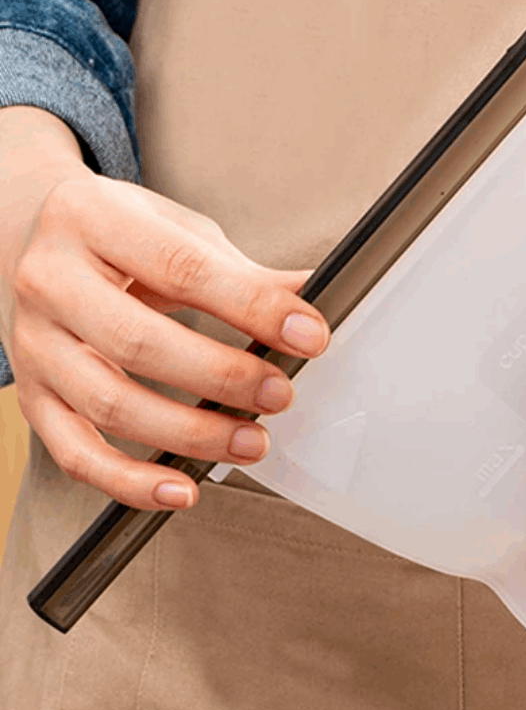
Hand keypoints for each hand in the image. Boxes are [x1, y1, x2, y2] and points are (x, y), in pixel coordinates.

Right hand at [0, 118, 329, 510]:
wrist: (32, 237)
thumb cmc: (120, 234)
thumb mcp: (179, 230)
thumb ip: (242, 270)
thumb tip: (310, 296)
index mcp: (94, 220)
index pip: (182, 270)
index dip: (252, 306)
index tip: (309, 334)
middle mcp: (51, 280)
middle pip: (140, 343)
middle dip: (222, 376)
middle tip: (280, 394)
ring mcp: (33, 343)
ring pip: (108, 404)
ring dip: (190, 433)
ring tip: (252, 442)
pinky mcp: (31, 395)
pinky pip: (74, 451)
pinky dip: (129, 480)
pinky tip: (181, 489)